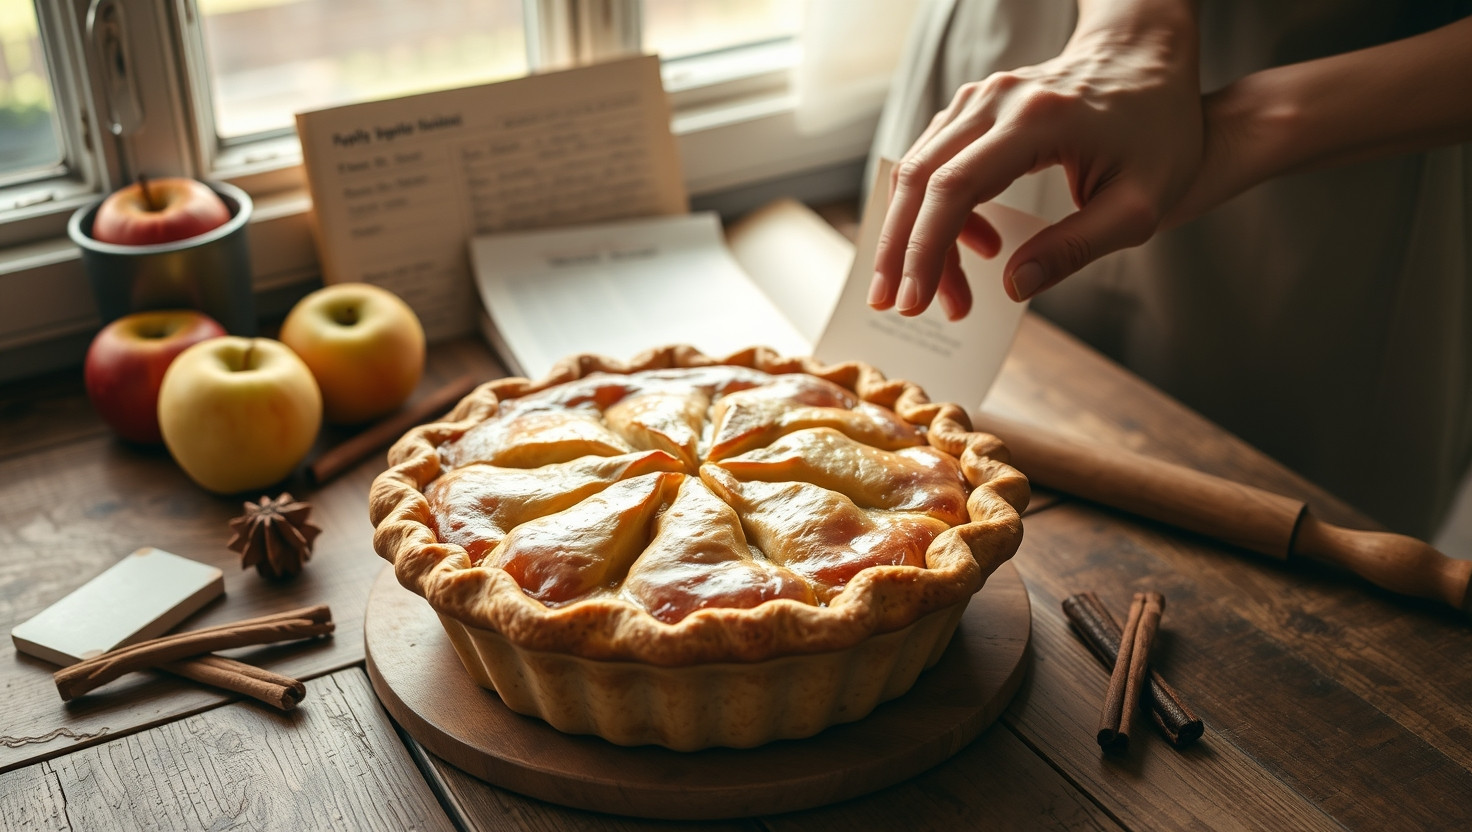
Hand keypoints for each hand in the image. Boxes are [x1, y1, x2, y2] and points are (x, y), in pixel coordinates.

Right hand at [870, 18, 1202, 316]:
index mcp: (1037, 121)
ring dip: (916, 237)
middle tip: (893, 306)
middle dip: (899, 250)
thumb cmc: (1157, 132)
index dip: (925, 249)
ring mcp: (980, 99)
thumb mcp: (1139, 206)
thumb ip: (1075, 248)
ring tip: (942, 294)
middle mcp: (996, 101)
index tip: (914, 301)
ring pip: (919, 170)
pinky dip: (938, 211)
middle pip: (919, 177)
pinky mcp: (975, 108)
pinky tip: (975, 247)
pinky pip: (936, 162)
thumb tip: (1012, 286)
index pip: (955, 187)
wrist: (1151, 63)